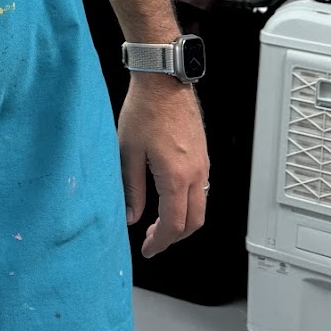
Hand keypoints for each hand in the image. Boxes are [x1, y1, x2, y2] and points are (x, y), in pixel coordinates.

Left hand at [117, 73, 209, 257]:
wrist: (164, 81)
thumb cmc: (144, 110)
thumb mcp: (128, 152)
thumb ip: (131, 188)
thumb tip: (132, 215)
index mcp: (175, 176)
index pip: (174, 224)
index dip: (161, 242)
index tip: (148, 249)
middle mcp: (195, 173)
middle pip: (194, 222)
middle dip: (174, 238)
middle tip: (154, 241)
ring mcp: (203, 164)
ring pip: (201, 207)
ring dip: (183, 222)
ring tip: (160, 223)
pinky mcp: (203, 155)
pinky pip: (202, 190)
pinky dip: (189, 204)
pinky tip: (170, 199)